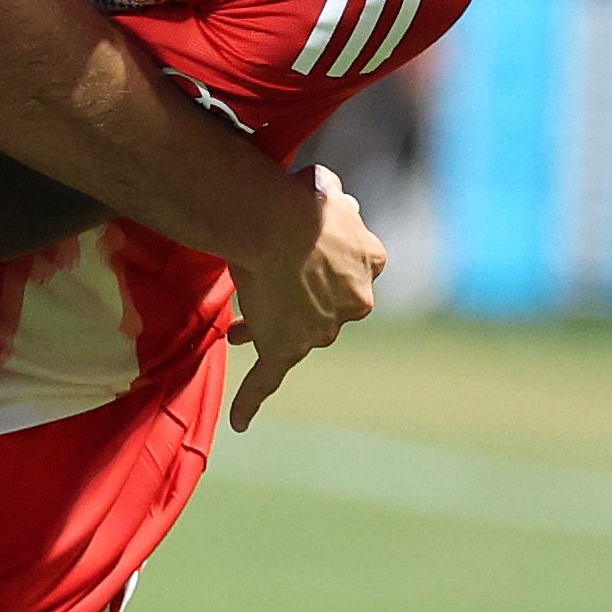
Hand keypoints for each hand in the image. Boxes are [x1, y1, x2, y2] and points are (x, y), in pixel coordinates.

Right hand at [223, 164, 383, 430]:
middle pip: (328, 306)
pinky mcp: (286, 348)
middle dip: (301, 299)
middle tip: (272, 289)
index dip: (327, 263)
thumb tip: (327, 191)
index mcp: (369, 260)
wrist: (282, 225)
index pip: (354, 268)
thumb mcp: (327, 190)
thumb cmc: (301, 202)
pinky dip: (252, 401)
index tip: (305, 257)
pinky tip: (241, 421)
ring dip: (274, 327)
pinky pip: (268, 380)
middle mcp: (354, 300)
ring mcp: (321, 328)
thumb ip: (331, 196)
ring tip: (242, 330)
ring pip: (299, 333)